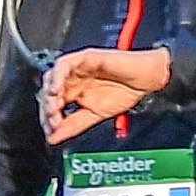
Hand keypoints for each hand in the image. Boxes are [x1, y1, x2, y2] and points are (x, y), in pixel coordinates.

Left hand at [42, 47, 173, 135]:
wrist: (148, 78)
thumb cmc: (128, 91)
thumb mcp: (96, 115)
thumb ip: (75, 125)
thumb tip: (54, 138)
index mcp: (75, 91)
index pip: (52, 105)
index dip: (48, 119)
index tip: (52, 132)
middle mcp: (73, 79)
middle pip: (48, 92)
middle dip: (47, 109)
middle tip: (53, 122)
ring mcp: (77, 68)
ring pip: (51, 78)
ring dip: (49, 95)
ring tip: (54, 109)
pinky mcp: (84, 57)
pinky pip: (63, 64)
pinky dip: (57, 77)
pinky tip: (57, 90)